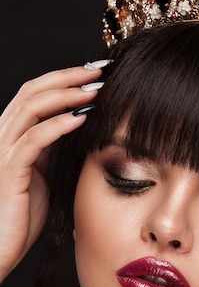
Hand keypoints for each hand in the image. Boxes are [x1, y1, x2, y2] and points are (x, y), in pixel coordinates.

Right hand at [0, 66, 101, 280]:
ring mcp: (4, 152)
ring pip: (30, 108)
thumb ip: (53, 150)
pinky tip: (81, 118)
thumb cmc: (22, 216)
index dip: (64, 79)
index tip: (97, 73)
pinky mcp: (9, 171)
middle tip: (100, 70)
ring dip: (65, 94)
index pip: (37, 95)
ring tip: (95, 88)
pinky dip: (58, 125)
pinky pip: (34, 140)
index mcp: (15, 137)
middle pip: (32, 92)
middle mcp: (5, 137)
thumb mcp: (43, 175)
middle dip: (68, 77)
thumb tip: (78, 129)